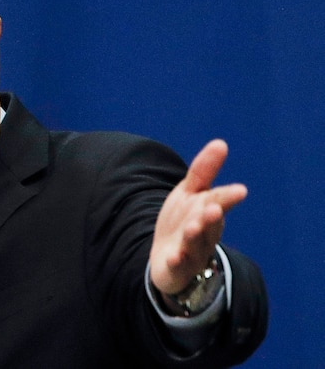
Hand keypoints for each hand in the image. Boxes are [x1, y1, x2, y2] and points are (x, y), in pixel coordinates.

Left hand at [149, 139, 246, 294]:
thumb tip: (221, 143)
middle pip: (208, 224)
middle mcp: (205, 232)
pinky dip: (177, 261)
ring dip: (194, 235)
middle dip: (211, 217)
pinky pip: (178, 265)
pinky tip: (174, 256)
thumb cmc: (184, 221)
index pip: (218, 201)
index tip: (240, 190)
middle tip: (214, 207)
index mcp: (209, 211)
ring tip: (193, 227)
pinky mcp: (177, 267)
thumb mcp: (190, 194)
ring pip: (195, 244)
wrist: (170, 259)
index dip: (227, 197)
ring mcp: (192, 251)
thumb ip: (203, 171)